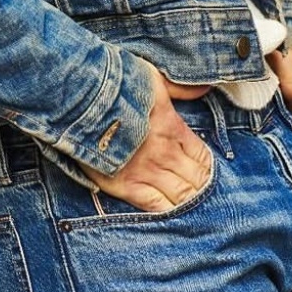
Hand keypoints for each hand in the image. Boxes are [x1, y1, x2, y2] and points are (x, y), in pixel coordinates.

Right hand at [78, 61, 213, 209]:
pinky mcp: (125, 186)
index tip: (208, 170)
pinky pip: (155, 206)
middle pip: (197, 180)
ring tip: (193, 207)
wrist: (82, 100)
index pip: (203, 156)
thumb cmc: (115, 85)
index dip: (209, 166)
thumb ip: (180, 87)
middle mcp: (165, 154)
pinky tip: (172, 213)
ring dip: (190, 202)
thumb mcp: (153, 78)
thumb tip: (206, 87)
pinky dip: (167, 211)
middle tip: (204, 192)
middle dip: (203, 186)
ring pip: (181, 197)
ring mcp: (147, 172)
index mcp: (173, 128)